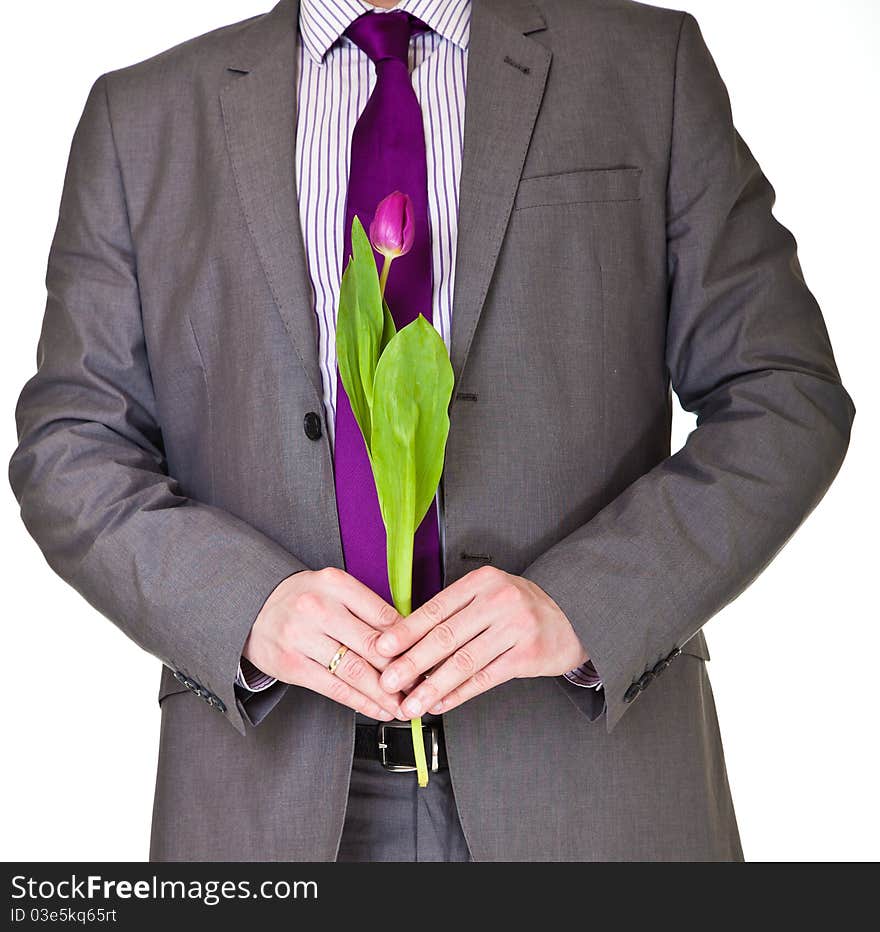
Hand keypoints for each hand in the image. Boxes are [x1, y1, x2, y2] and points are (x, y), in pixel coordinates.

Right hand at [243, 567, 406, 719]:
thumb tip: (409, 638)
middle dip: (403, 671)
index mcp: (335, 583)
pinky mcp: (291, 665)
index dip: (410, 641)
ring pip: (355, 671)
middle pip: (372, 645)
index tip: (426, 658)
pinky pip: (334, 688)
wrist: (253, 608)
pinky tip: (378, 709)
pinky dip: (360, 702)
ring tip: (404, 705)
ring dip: (385, 694)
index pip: (383, 615)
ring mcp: (302, 637)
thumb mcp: (334, 589)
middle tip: (422, 687)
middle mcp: (318, 607)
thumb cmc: (304, 599)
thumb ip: (367, 608)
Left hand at [375, 566, 587, 716]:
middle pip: (445, 636)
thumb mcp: (488, 594)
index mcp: (481, 581)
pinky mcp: (528, 654)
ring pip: (464, 662)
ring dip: (432, 686)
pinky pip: (486, 678)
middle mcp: (498, 600)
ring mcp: (515, 627)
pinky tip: (441, 704)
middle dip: (412, 663)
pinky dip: (460, 693)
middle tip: (388, 682)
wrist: (573, 614)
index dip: (405, 631)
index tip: (381, 649)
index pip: (435, 609)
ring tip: (411, 704)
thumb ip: (454, 611)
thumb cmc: (518, 607)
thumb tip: (406, 641)